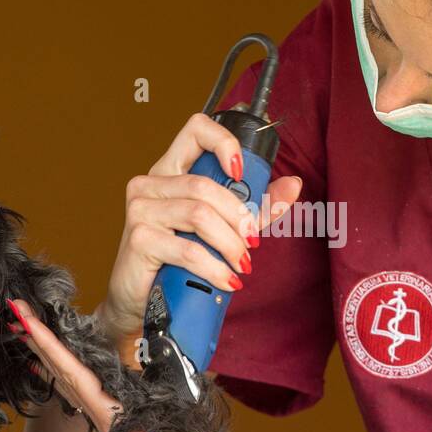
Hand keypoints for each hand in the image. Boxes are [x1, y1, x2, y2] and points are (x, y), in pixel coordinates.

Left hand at [8, 298, 269, 431]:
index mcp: (114, 418)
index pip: (74, 375)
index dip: (50, 347)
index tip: (28, 321)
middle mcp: (104, 416)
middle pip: (61, 373)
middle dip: (37, 342)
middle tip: (15, 311)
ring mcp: (110, 416)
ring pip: (67, 379)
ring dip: (45, 352)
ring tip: (25, 329)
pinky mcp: (120, 413)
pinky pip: (81, 386)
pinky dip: (63, 369)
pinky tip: (53, 363)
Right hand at [98, 112, 302, 355]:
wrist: (141, 302)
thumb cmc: (178, 261)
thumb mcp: (223, 229)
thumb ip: (257, 207)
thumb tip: (293, 185)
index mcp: (170, 171)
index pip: (195, 129)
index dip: (224, 142)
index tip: (241, 173)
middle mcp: (150, 183)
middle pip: (206, 185)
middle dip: (239, 218)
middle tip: (253, 244)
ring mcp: (141, 209)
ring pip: (199, 215)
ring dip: (230, 244)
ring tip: (242, 265)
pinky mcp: (139, 239)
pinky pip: (188, 249)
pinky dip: (214, 267)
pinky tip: (226, 280)